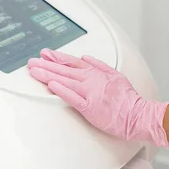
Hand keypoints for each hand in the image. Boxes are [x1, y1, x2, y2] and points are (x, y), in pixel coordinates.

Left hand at [28, 49, 168, 148]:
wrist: (137, 114)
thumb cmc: (128, 99)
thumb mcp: (115, 74)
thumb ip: (99, 65)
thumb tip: (86, 57)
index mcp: (96, 73)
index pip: (72, 62)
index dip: (57, 57)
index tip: (45, 54)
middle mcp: (90, 80)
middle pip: (64, 70)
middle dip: (46, 64)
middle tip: (32, 62)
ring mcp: (89, 93)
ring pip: (64, 81)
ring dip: (48, 74)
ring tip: (35, 71)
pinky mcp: (89, 107)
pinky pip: (72, 97)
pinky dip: (61, 90)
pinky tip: (51, 85)